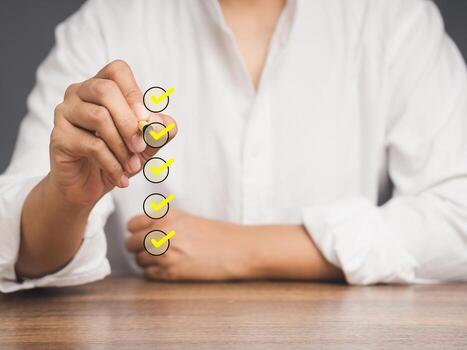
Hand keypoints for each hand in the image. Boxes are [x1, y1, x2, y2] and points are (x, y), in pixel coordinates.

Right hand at [49, 59, 176, 205]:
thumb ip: (159, 131)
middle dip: (130, 122)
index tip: (147, 121)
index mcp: (102, 86)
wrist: (89, 186)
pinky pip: (91, 145)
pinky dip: (112, 163)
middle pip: (105, 90)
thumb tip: (165, 124)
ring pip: (98, 116)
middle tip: (141, 147)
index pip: (117, 70)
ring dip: (122, 146)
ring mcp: (65, 112)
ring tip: (133, 167)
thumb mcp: (146, 144)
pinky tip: (121, 178)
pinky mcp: (59, 136)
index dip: (134, 93)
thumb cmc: (118, 156)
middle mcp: (79, 92)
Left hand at [125, 208, 252, 280]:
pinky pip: (149, 274)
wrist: (238, 249)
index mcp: (167, 216)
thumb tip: (145, 229)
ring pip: (138, 260)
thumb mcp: (189, 219)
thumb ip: (166, 222)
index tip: (140, 235)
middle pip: (130, 243)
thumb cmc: (219, 234)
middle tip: (148, 249)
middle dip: (137, 247)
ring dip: (147, 261)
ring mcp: (165, 253)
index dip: (135, 231)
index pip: (132, 224)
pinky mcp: (171, 272)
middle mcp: (162, 232)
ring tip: (163, 259)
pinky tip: (169, 268)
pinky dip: (155, 272)